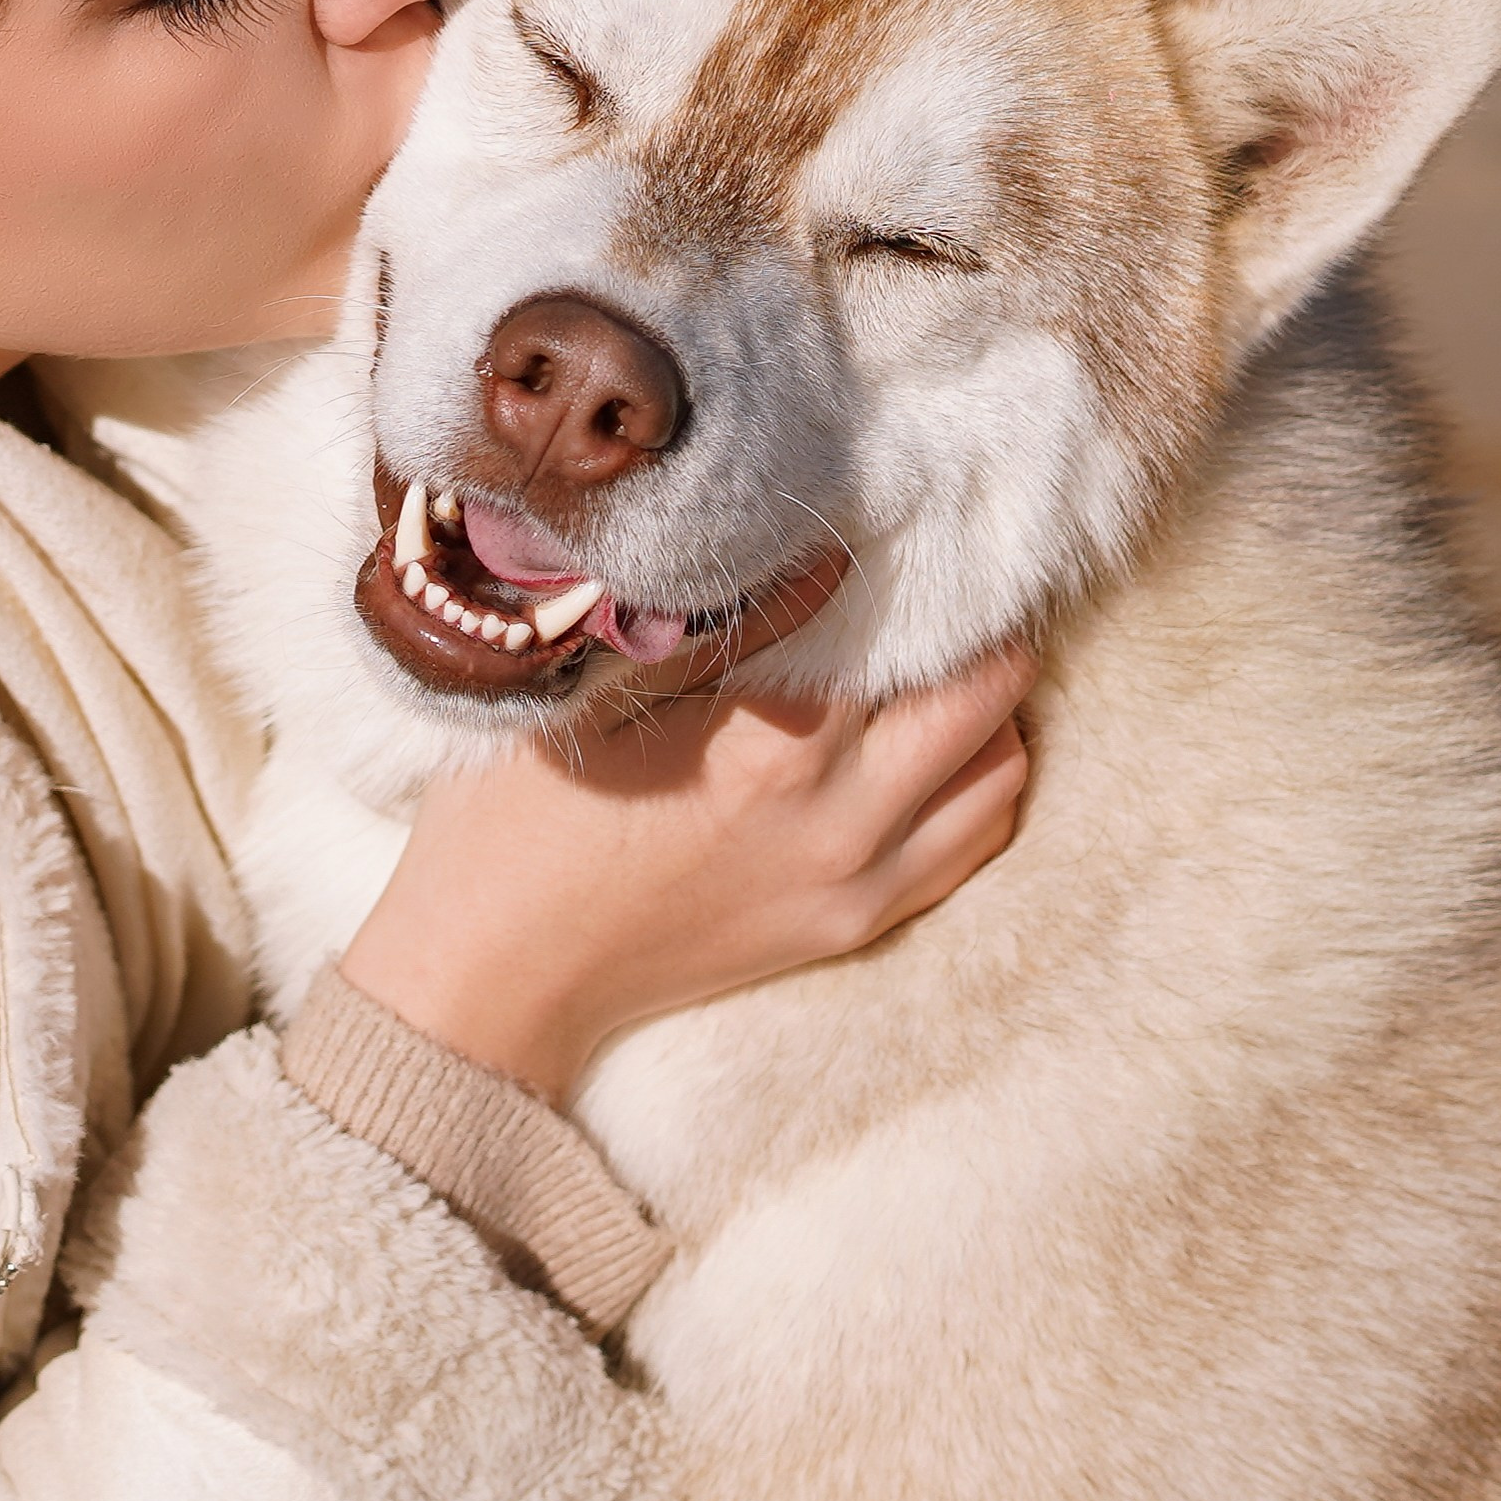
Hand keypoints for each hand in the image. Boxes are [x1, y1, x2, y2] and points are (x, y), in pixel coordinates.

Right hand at [337, 591, 1034, 1103]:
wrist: (500, 970)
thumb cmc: (525, 817)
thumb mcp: (604, 691)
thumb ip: (726, 619)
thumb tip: (825, 547)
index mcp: (778, 747)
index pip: (916, 634)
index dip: (922, 571)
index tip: (906, 529)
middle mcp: (843, 820)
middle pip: (986, 697)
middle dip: (972, 632)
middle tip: (929, 589)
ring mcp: (858, 884)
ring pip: (999, 772)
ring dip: (984, 711)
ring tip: (927, 667)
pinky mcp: (855, 926)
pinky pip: (971, 842)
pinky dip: (972, 783)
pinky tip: (923, 749)